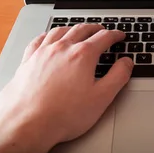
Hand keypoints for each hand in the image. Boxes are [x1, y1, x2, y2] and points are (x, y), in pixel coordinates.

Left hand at [0, 24, 132, 149]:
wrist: (26, 124)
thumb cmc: (63, 115)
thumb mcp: (101, 98)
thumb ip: (118, 77)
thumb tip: (126, 63)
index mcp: (82, 55)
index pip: (103, 37)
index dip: (115, 35)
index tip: (119, 36)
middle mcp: (62, 48)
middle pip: (82, 29)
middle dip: (95, 28)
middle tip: (102, 30)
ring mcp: (43, 52)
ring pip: (60, 31)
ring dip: (73, 28)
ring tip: (78, 30)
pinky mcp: (28, 60)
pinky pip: (39, 39)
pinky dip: (48, 35)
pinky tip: (49, 37)